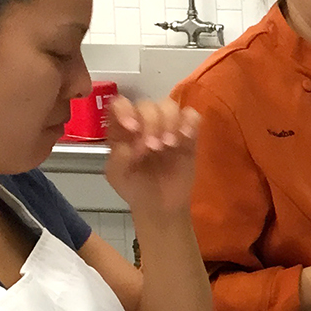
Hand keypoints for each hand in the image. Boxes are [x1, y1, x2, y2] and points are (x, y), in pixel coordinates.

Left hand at [104, 96, 200, 217]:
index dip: (126, 109)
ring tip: (170, 145)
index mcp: (122, 129)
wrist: (160, 206)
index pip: (120, 104)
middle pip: (147, 104)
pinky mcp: (188, 135)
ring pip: (170, 105)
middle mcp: (143, 122)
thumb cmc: (135, 188)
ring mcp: (167, 126)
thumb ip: (118, 159)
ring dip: (170, 122)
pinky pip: (192, 116)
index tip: (133, 128)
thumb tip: (129, 146)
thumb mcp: (117, 176)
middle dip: (151, 123)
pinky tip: (185, 138)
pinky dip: (190, 122)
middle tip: (154, 147)